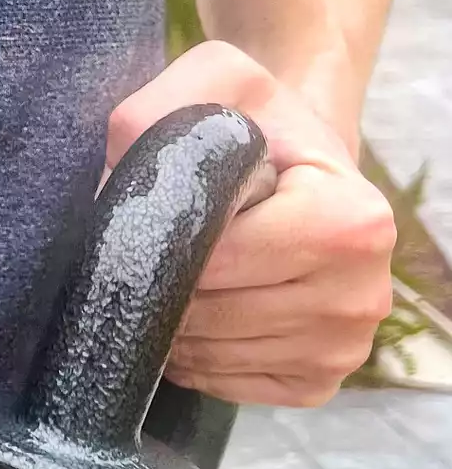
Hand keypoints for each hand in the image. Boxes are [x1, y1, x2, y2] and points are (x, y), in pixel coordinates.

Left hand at [106, 41, 395, 407]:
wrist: (295, 162)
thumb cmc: (251, 126)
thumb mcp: (211, 84)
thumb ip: (153, 115)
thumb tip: (107, 189)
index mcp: (351, 220)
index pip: (214, 261)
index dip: (163, 243)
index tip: (158, 216)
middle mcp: (361, 293)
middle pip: (206, 316)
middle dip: (159, 286)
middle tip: (159, 249)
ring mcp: (344, 347)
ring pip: (207, 357)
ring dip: (169, 324)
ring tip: (180, 274)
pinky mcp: (317, 383)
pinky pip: (223, 384)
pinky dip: (191, 356)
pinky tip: (201, 311)